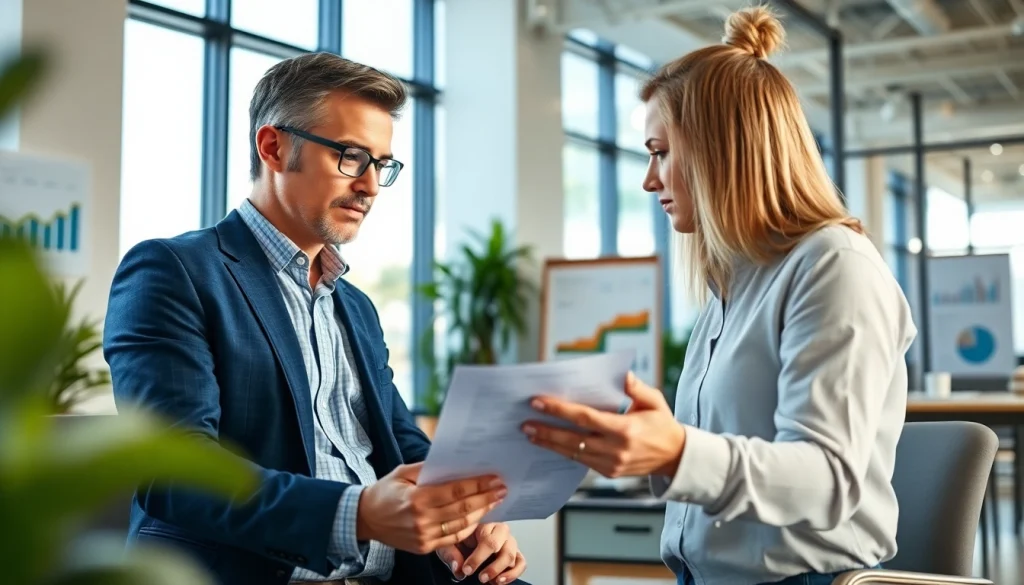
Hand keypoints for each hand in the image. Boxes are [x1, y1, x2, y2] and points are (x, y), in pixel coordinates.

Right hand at [357, 462, 506, 554]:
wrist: (366, 518)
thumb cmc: (385, 492)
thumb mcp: (403, 473)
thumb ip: (428, 469)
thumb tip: (456, 463)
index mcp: (416, 499)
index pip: (456, 491)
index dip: (478, 485)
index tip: (495, 479)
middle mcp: (422, 520)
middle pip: (463, 509)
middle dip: (486, 498)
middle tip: (503, 489)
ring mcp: (424, 536)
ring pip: (462, 526)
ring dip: (482, 514)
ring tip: (495, 502)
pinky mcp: (424, 547)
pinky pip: (453, 538)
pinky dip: (468, 528)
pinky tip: (478, 517)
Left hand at [437, 523, 525, 583]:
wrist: (461, 545)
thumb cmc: (456, 542)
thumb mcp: (448, 546)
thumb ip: (451, 555)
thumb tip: (458, 568)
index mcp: (485, 525)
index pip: (488, 541)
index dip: (478, 558)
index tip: (467, 570)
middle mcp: (501, 532)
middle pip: (505, 549)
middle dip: (493, 567)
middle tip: (480, 578)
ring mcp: (509, 543)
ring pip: (513, 557)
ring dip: (502, 571)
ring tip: (490, 581)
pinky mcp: (515, 554)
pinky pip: (521, 563)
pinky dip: (513, 574)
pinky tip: (500, 581)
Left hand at [522, 371, 685, 477]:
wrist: (676, 457)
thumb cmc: (662, 424)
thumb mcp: (654, 400)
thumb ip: (635, 387)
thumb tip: (621, 373)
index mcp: (626, 429)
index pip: (585, 418)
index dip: (559, 411)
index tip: (538, 403)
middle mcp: (616, 449)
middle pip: (572, 440)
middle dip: (546, 430)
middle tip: (524, 422)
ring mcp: (611, 464)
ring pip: (572, 454)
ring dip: (550, 443)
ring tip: (530, 434)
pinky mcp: (609, 472)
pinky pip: (580, 462)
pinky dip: (563, 452)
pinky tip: (549, 444)